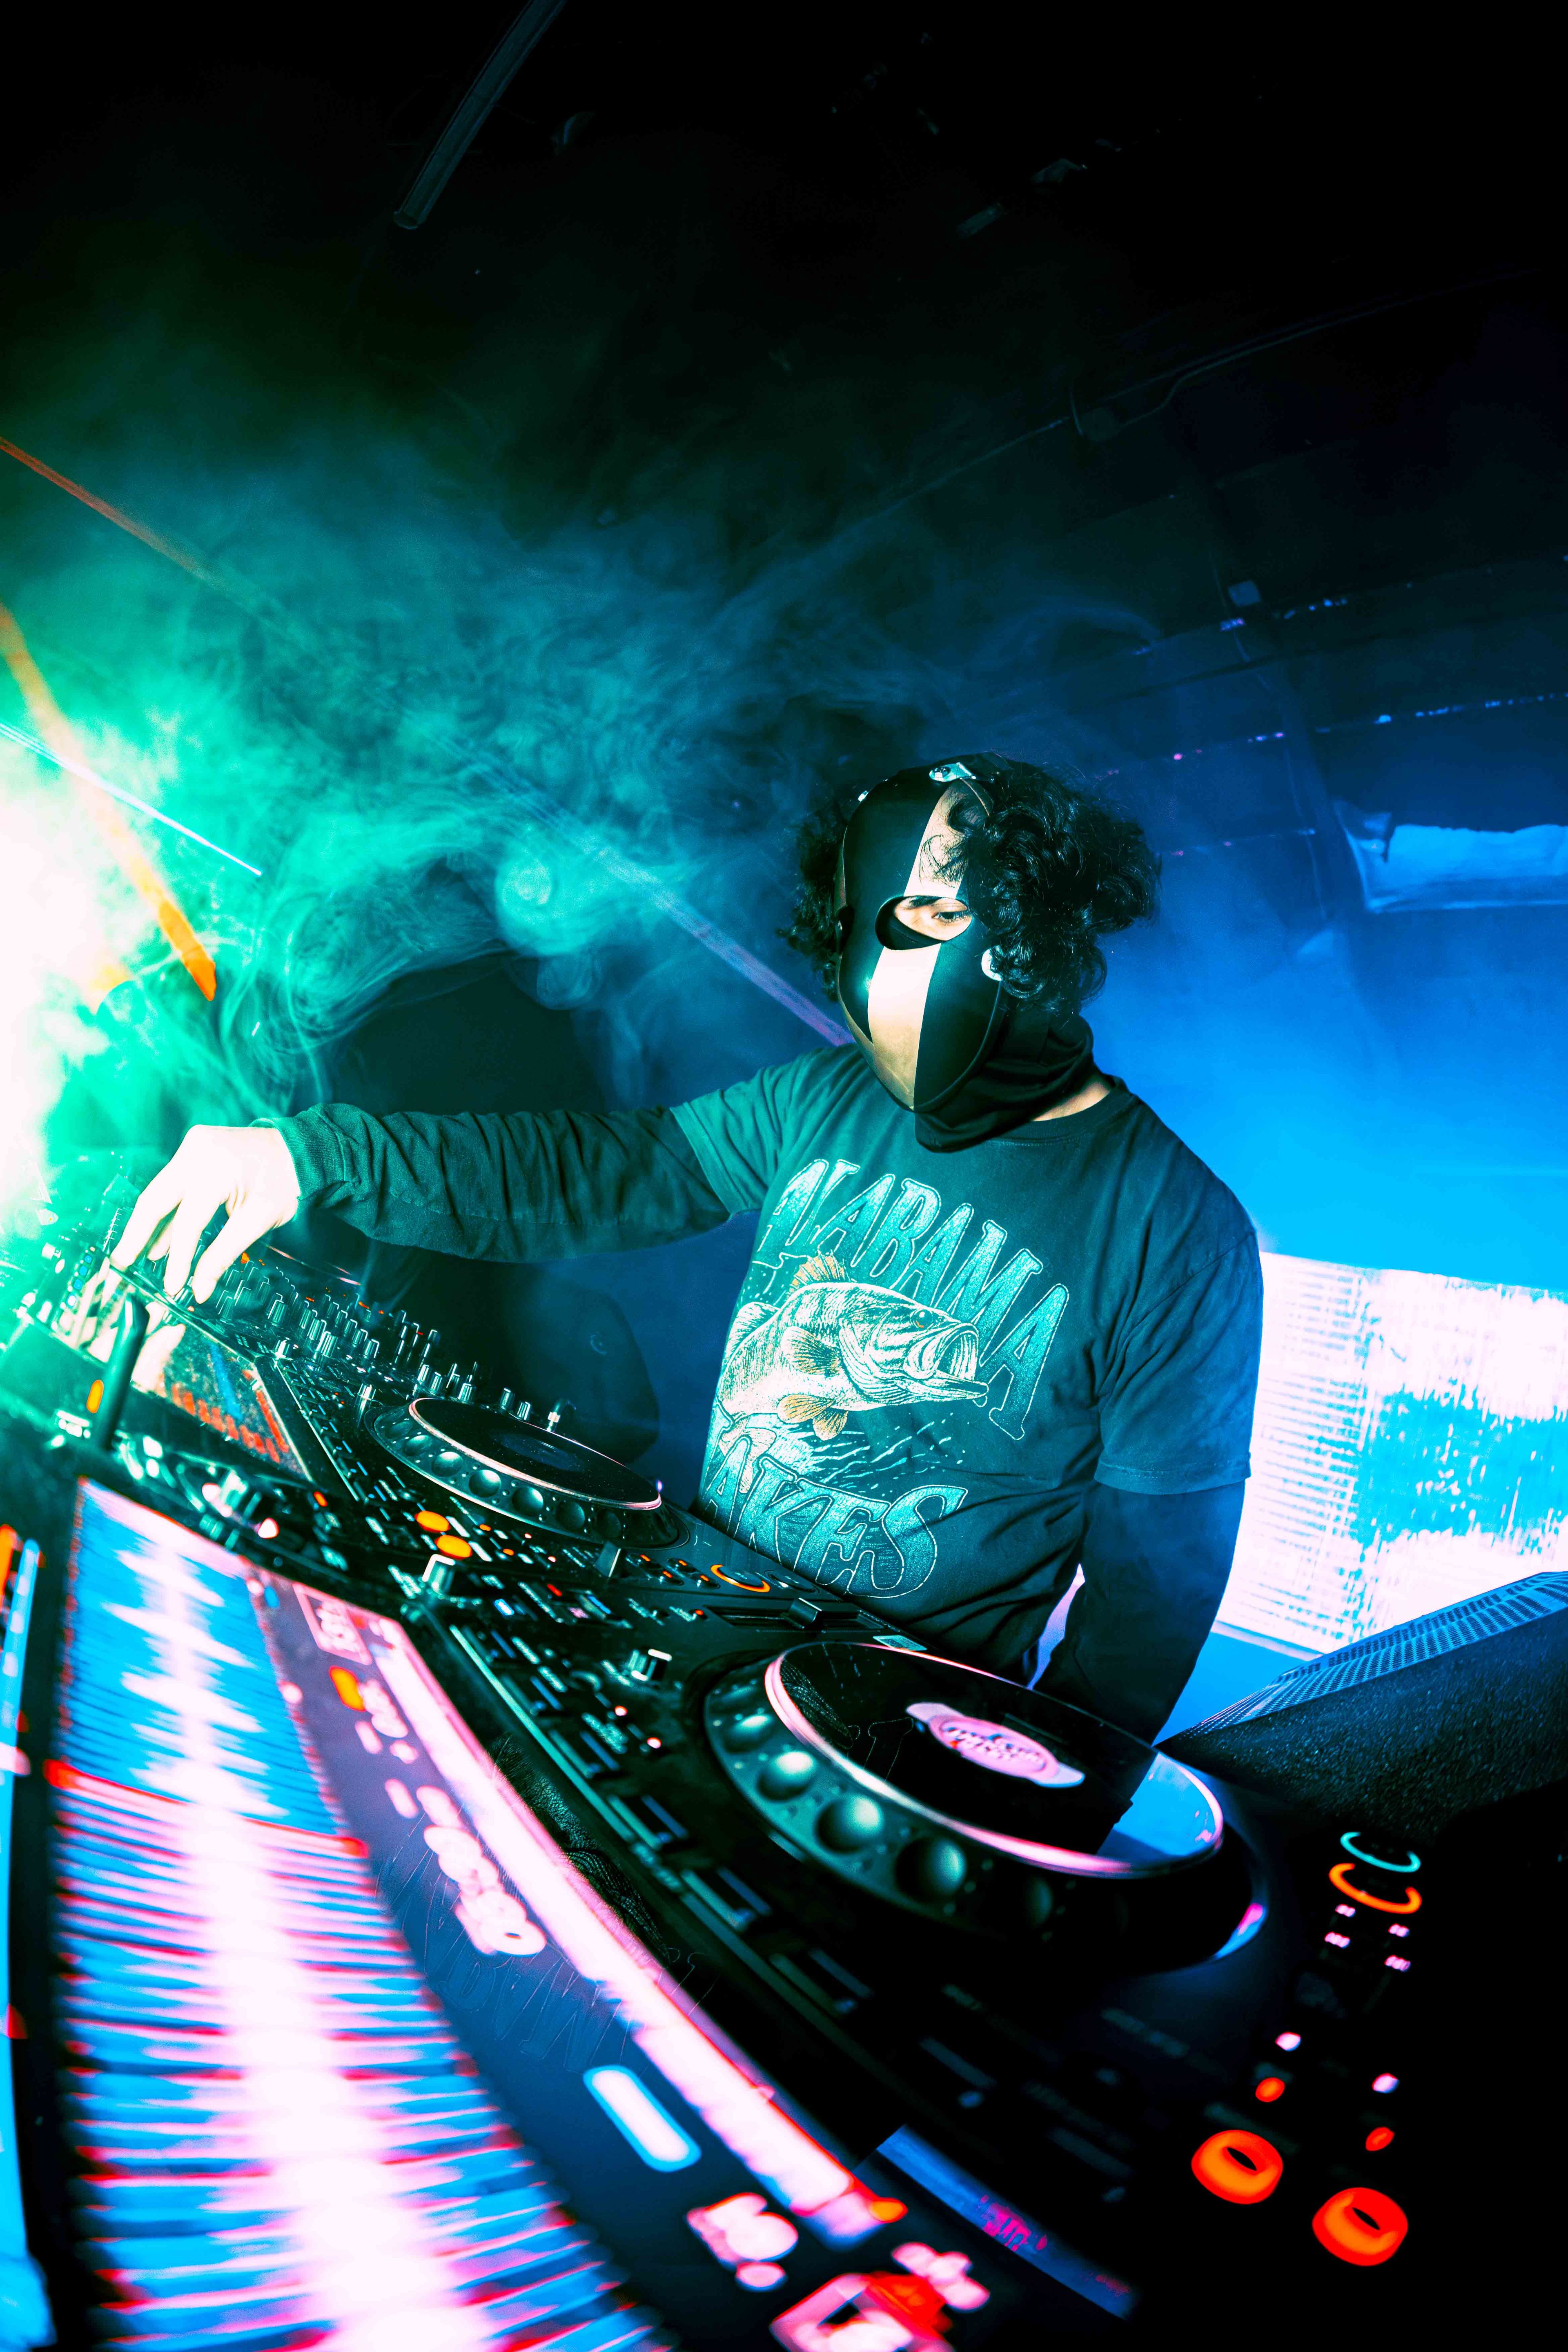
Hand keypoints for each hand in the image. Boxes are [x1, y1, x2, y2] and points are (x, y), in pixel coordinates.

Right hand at [110, 1125, 301, 1302]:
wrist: (302, 1149)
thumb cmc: (286, 1183)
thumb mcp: (258, 1221)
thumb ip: (223, 1254)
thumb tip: (199, 1289)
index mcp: (214, 1170)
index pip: (187, 1222)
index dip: (178, 1259)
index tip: (172, 1286)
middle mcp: (196, 1152)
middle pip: (155, 1200)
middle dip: (137, 1236)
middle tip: (120, 1264)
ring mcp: (193, 1147)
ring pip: (161, 1192)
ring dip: (152, 1226)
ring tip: (138, 1257)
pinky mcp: (195, 1149)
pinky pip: (175, 1184)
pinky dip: (170, 1211)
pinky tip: (161, 1240)